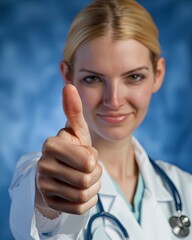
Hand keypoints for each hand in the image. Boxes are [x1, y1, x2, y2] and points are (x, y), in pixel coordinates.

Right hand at [35, 84, 101, 215]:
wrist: (59, 172)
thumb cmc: (72, 149)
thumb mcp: (77, 131)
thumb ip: (74, 110)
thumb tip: (69, 85)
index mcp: (51, 145)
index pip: (89, 160)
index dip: (93, 158)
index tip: (85, 154)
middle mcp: (44, 165)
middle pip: (88, 179)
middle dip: (95, 173)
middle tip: (86, 167)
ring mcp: (44, 186)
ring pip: (85, 194)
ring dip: (93, 186)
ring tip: (83, 177)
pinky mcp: (50, 202)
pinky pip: (80, 207)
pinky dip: (88, 200)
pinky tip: (80, 190)